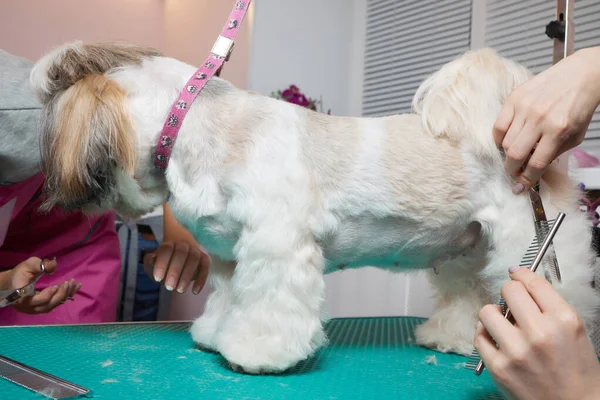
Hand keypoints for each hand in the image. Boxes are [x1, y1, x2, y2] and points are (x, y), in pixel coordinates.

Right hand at [5, 257, 81, 313]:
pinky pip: (55, 304)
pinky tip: (74, 288)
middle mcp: (27, 306)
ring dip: (65, 295)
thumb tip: (53, 264)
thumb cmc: (20, 273)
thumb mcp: (28, 265)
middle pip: (46, 305)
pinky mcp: (42, 307)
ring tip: (74, 284)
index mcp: (20, 296)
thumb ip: (39, 265)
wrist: (13, 283)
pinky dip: (65, 296)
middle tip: (69, 282)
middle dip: (60, 294)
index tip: (55, 285)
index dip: (46, 295)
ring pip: (52, 306)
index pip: (34, 301)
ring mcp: (35, 309)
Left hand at [143, 241, 209, 294]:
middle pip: (181, 253)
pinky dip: (201, 279)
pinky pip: (205, 267)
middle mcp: (183, 245)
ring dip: (187, 275)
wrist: (180, 254)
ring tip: (180, 290)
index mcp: (169, 244)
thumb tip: (152, 260)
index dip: (162, 263)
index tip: (157, 279)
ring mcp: (196, 250)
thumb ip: (150, 261)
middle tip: (169, 287)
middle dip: (175, 271)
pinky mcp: (204, 259)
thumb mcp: (153, 262)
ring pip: (194, 258)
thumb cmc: (165, 262)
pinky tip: (195, 291)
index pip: (166, 250)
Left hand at [474, 266, 599, 399]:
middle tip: (513, 301)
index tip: (516, 273)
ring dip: (494, 314)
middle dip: (510, 293)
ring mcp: (516, 351)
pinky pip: (479, 337)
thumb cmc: (578, 370)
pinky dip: (485, 333)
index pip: (533, 283)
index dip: (522, 275)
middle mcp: (539, 334)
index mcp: (563, 321)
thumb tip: (521, 282)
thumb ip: (549, 306)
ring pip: (487, 312)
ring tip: (503, 322)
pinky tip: (495, 337)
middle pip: (508, 291)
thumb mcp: (574, 331)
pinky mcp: (498, 367)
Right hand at [493, 47, 599, 193]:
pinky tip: (506, 140)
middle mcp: (539, 119)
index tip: (522, 186)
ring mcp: (524, 108)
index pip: (536, 163)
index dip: (527, 179)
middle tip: (514, 172)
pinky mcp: (514, 98)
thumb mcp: (575, 135)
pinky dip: (499, 138)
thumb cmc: (580, 105)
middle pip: (515, 154)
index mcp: (558, 130)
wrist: (581, 75)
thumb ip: (554, 152)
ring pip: (505, 142)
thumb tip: (534, 169)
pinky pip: (498, 126)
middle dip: (512, 170)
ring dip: (507, 154)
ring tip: (514, 154)